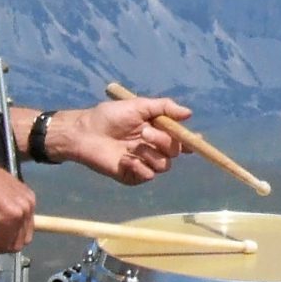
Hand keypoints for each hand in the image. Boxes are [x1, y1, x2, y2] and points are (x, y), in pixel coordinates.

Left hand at [56, 97, 188, 183]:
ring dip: (151, 154)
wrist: (84, 133)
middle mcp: (153, 148)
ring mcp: (144, 163)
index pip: (180, 139)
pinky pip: (148, 176)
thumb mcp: (138, 106)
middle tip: (145, 133)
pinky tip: (125, 159)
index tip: (196, 139)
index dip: (191, 141)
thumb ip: (164, 107)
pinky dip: (139, 167)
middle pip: (175, 152)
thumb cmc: (109, 116)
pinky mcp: (133, 175)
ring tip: (133, 146)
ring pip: (164, 166)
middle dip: (164, 142)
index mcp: (157, 132)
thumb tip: (189, 113)